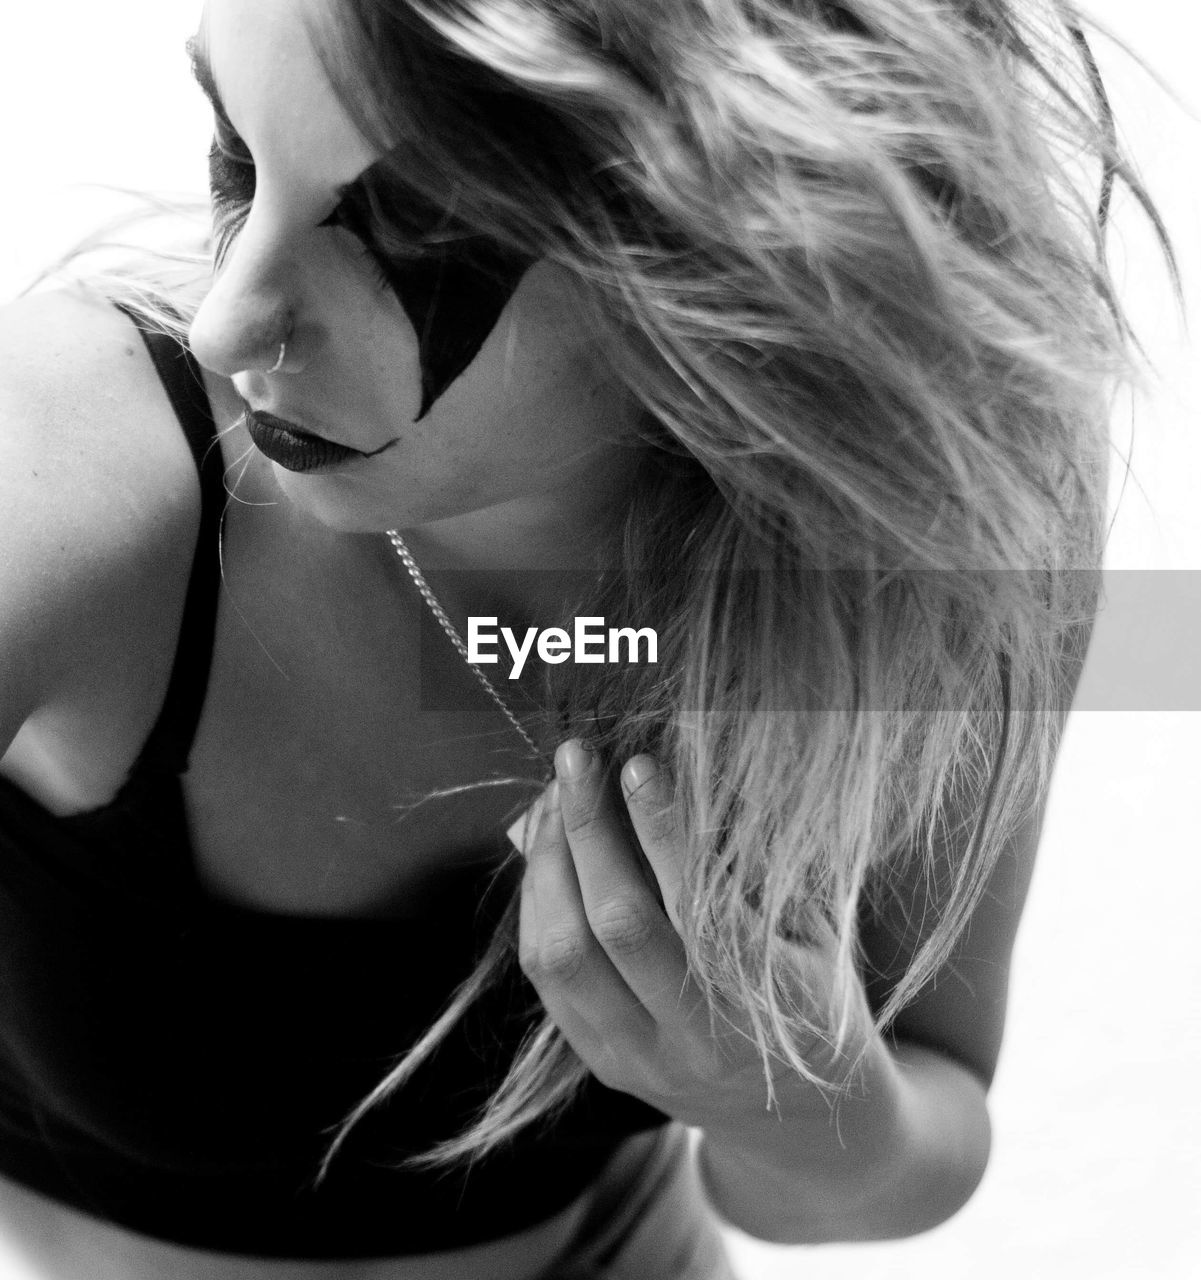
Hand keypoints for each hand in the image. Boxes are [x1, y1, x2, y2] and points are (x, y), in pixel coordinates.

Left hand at [516, 738, 876, 1138]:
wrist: (796, 1114)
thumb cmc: (816, 994)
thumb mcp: (817, 929)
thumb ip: (758, 863)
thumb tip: (690, 770)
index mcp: (764, 1003)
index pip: (697, 903)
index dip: (662, 828)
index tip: (639, 763)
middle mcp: (694, 1040)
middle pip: (617, 922)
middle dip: (588, 828)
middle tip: (576, 758)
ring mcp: (637, 1057)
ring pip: (563, 953)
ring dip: (549, 863)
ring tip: (554, 798)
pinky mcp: (600, 1061)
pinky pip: (546, 977)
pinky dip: (537, 904)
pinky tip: (547, 852)